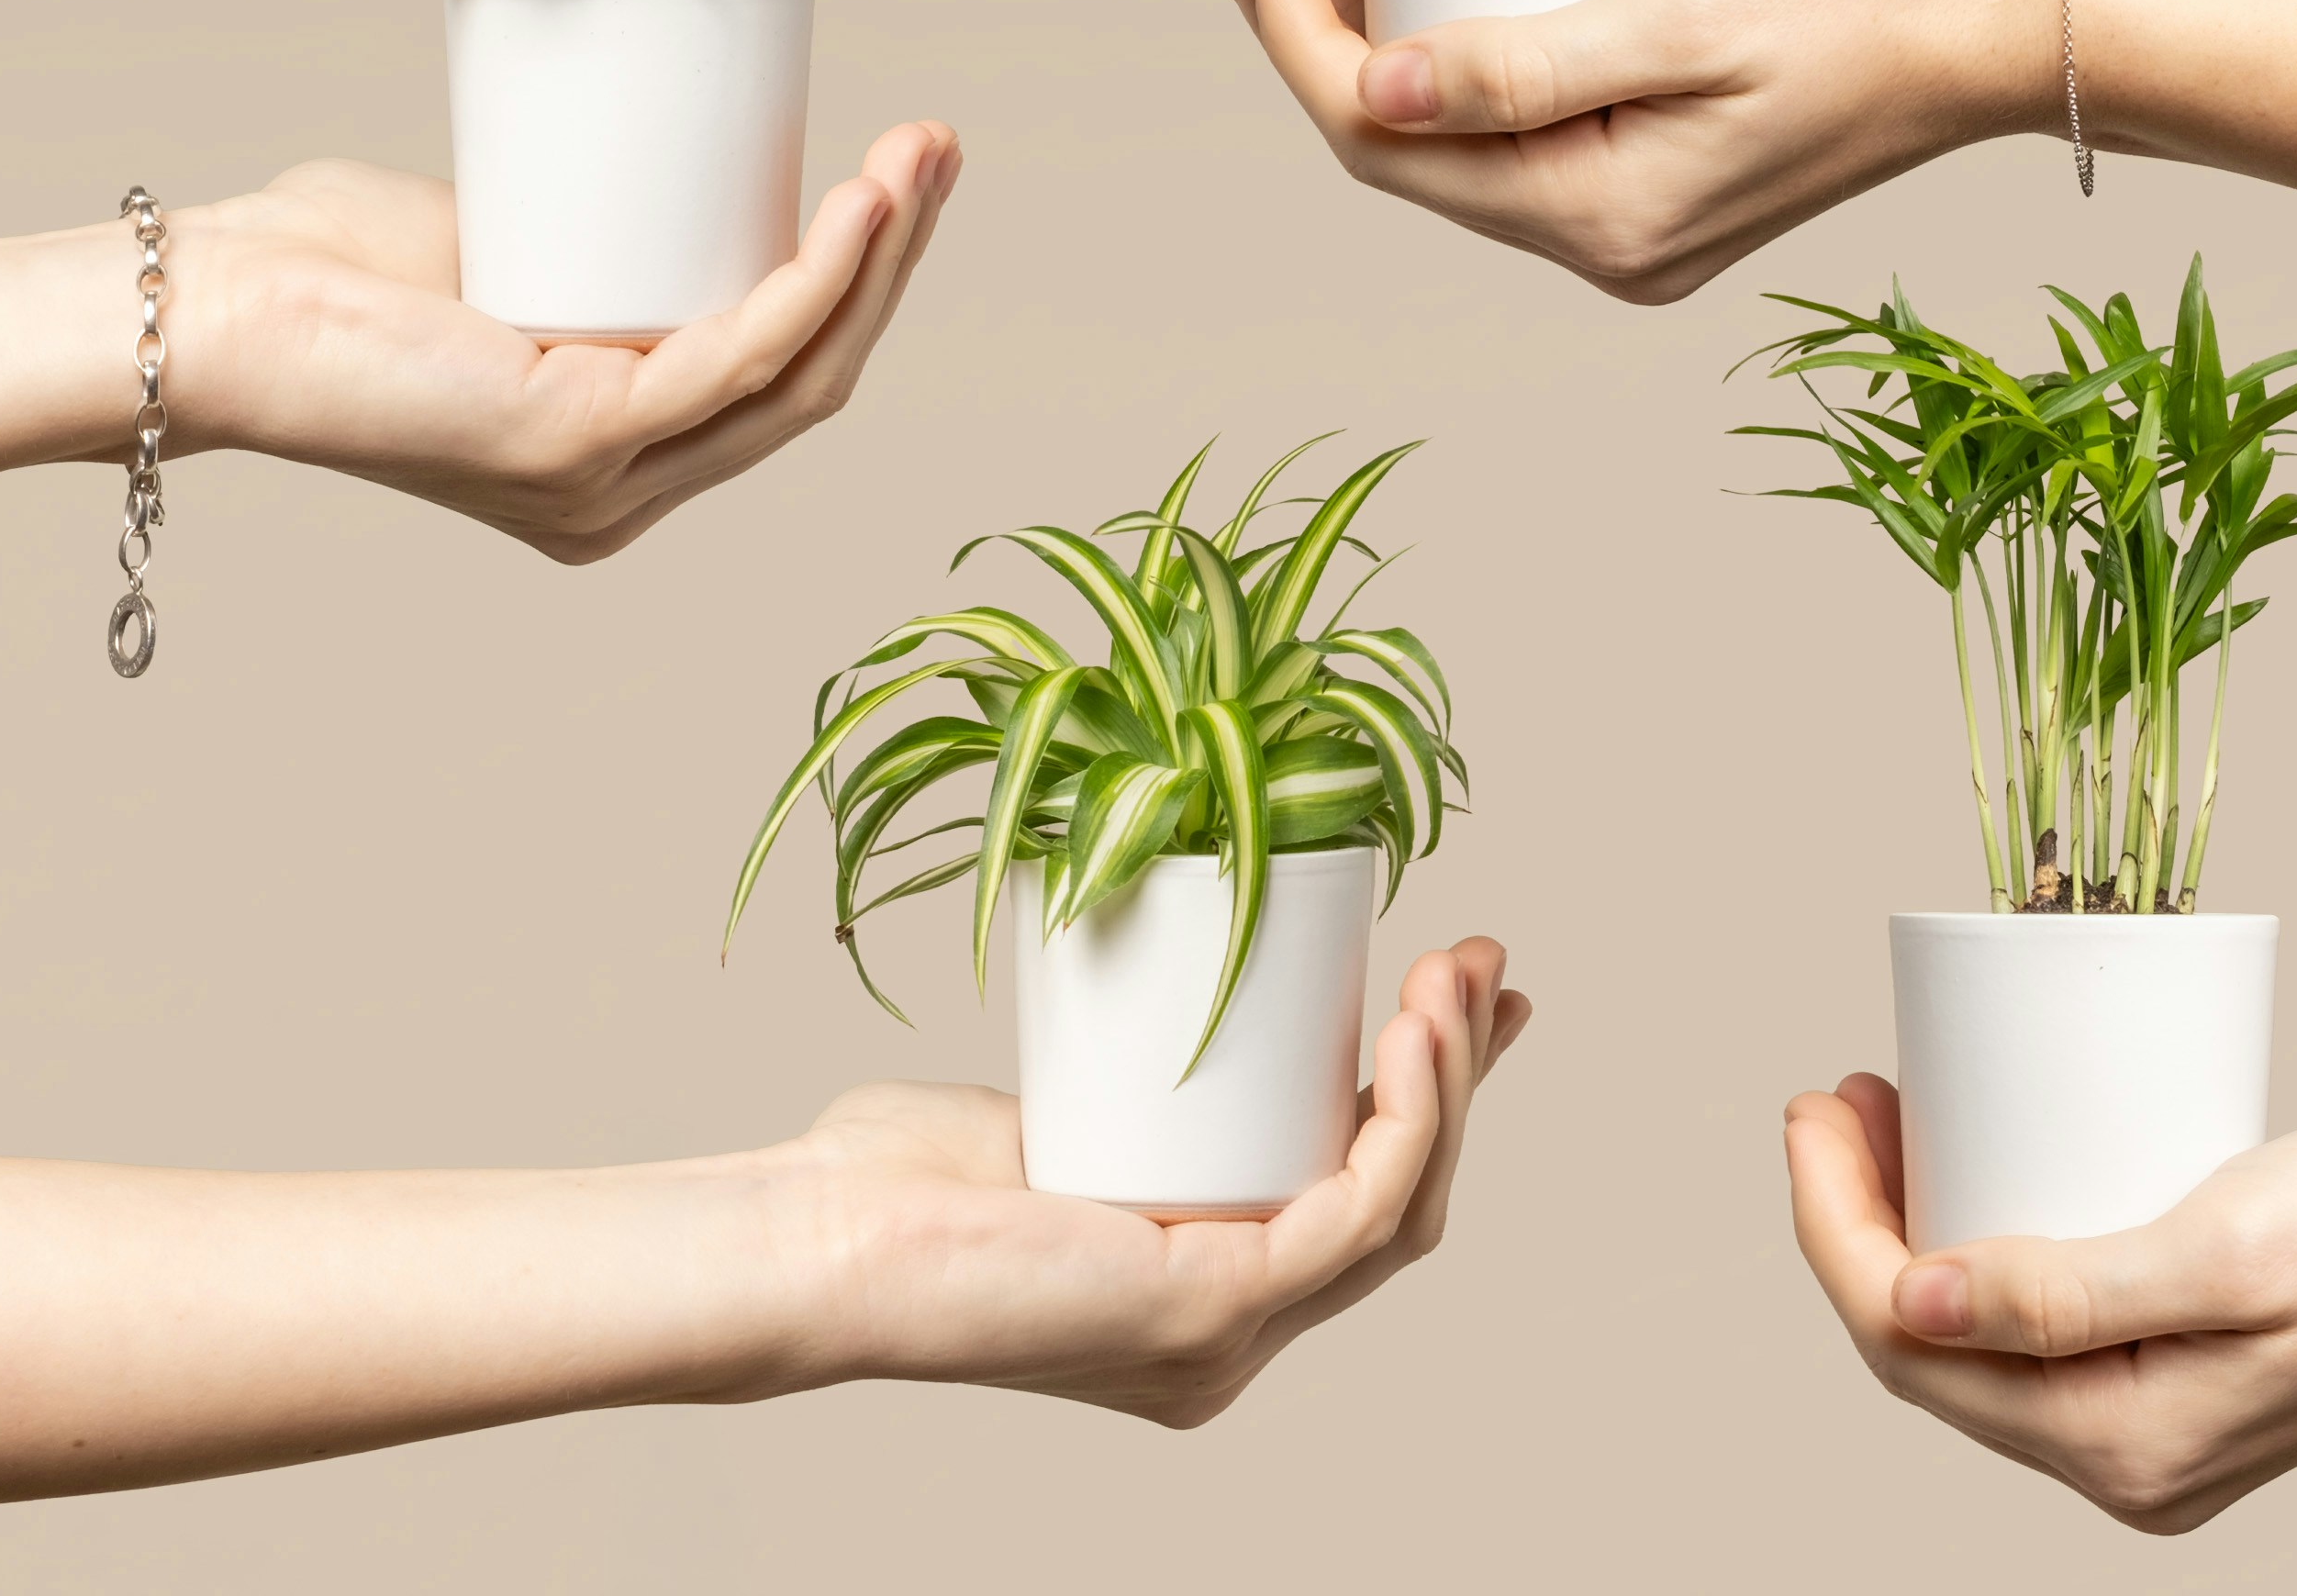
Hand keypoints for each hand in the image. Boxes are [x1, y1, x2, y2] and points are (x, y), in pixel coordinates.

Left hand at [182, 123, 958, 559]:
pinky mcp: (581, 444)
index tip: (898, 168)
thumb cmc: (334, 270)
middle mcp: (623, 498)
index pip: (779, 376)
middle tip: (934, 143)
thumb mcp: (506, 246)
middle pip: (812, 376)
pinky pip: (737, 361)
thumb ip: (577, 223)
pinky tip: (854, 210)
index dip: (861, 276)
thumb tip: (653, 136)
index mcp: (614, 465)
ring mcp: (607, 485)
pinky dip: (813, 281)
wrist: (223, 307)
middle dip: (895, 254)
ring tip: (916, 154)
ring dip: (879, 256)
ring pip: (797, 374)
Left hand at [791, 937, 1528, 1422]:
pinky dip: (1402, 1125)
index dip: (1432, 1098)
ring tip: (1446, 977)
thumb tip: (1186, 966)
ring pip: (1397, 1211)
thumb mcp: (1057, 1105)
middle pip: (1400, 1201)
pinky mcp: (1206, 1313)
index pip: (1359, 1199)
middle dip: (1460, 1072)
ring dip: (1446, 1083)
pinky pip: (1353, 1219)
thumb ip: (1124, 1068)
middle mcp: (1230, 1336)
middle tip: (1479, 959)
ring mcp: (1226, 1337)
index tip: (1457, 987)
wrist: (817, 1240)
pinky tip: (1408, 1040)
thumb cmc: (894, 1182)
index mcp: (1201, 1295)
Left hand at [1205, 0, 2051, 303]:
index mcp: (1603, 220)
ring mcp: (1641, 223)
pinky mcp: (1668, 178)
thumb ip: (1527, 64)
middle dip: (1318, 46)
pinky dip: (1463, 66)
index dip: (1293, 42)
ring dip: (1386, 54)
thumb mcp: (1680, 13)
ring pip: (1460, 146)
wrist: (1998, 14)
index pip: (1385, 143)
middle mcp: (1612, 247)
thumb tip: (1375, 88)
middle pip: (1408, 155)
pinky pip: (1523, 134)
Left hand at [1784, 1074, 2296, 1532]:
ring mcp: (2145, 1430)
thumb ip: (2062, 1294)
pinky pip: (2030, 1329)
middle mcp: (2122, 1463)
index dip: (1831, 1224)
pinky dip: (1976, 1249)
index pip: (1908, 1343)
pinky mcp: (2168, 1381)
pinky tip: (1966, 1171)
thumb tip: (1907, 1302)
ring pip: (1970, 1338)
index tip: (1812, 1107)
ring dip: (1908, 1229)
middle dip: (1854, 1219)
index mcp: (2121, 1447)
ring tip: (1885, 1113)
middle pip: (1924, 1346)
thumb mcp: (2219, 1252)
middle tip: (1840, 1094)